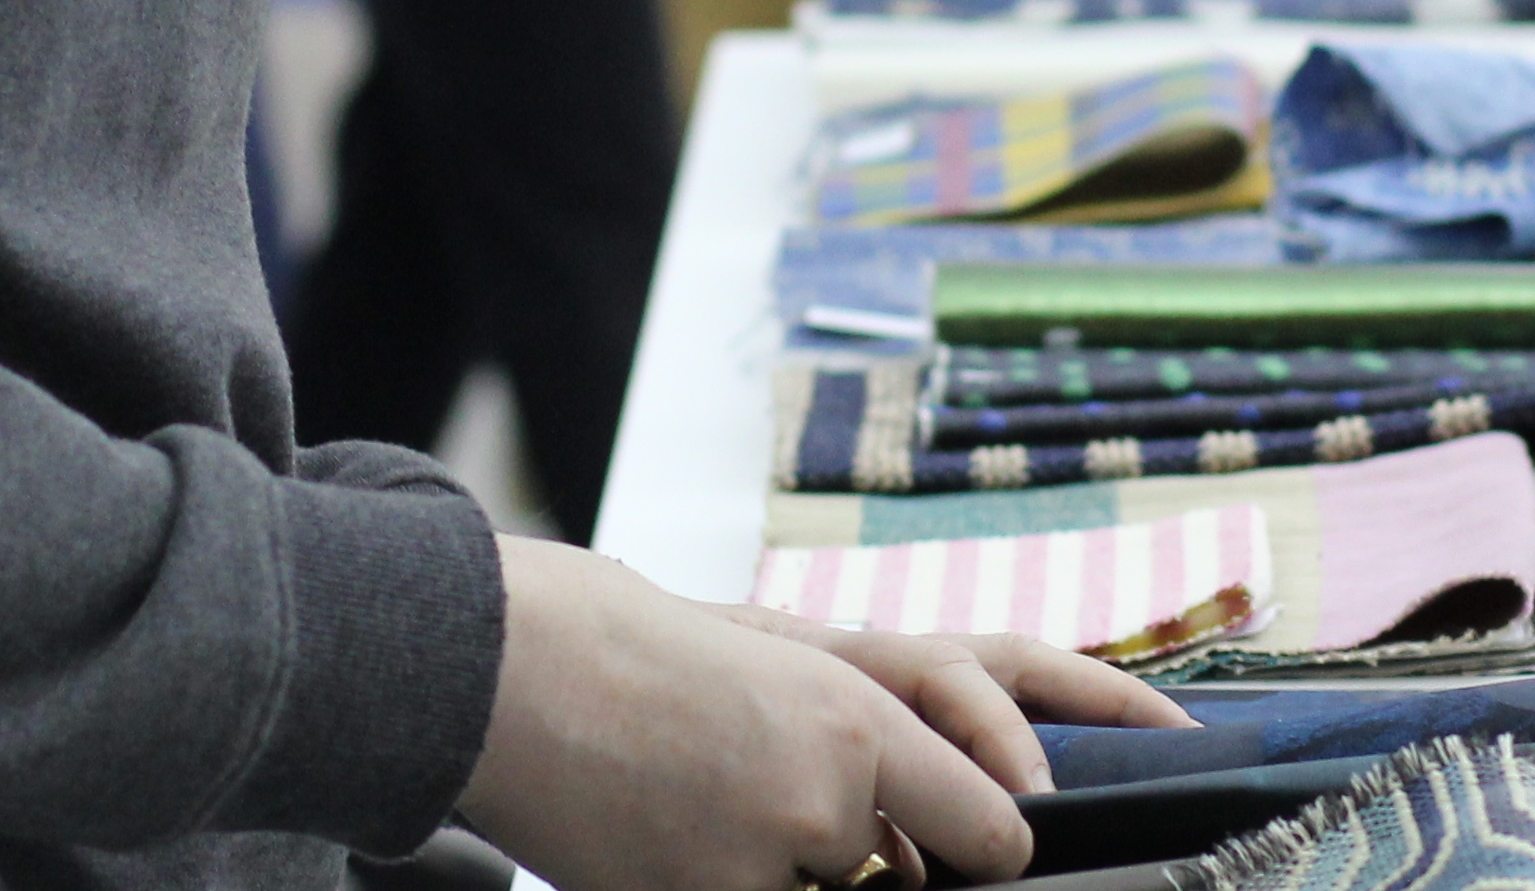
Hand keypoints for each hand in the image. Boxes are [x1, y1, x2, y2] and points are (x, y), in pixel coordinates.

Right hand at [460, 540, 1190, 890]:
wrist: (527, 673)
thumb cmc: (658, 665)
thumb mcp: (793, 677)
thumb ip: (873, 756)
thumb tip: (939, 845)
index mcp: (861, 726)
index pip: (993, 830)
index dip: (1003, 849)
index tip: (1006, 852)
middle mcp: (824, 800)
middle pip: (896, 881)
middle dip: (860, 856)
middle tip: (774, 803)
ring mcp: (758, 865)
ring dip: (780, 870)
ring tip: (703, 802)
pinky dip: (720, 879)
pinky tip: (673, 837)